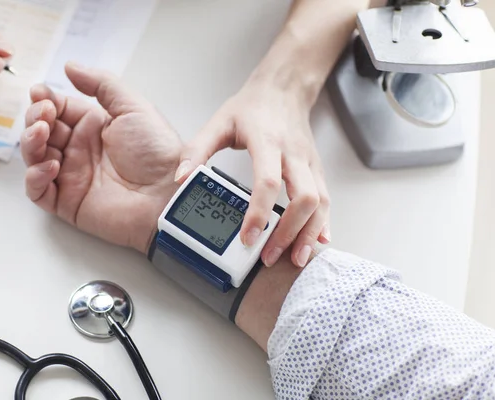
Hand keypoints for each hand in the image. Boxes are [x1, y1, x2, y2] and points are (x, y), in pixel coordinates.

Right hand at [21, 62, 181, 253]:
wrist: (168, 195)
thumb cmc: (157, 152)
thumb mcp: (133, 107)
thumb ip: (101, 84)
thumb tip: (69, 66)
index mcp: (94, 127)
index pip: (58, 109)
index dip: (46, 100)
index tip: (40, 93)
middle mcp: (80, 150)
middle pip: (41, 131)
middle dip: (35, 118)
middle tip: (44, 114)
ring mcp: (72, 176)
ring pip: (34, 158)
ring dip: (30, 143)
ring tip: (41, 133)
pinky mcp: (68, 203)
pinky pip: (38, 191)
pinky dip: (35, 177)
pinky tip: (50, 165)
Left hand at [174, 81, 329, 267]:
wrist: (283, 89)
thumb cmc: (251, 108)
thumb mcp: (218, 122)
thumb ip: (197, 150)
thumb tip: (182, 179)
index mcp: (267, 141)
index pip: (268, 182)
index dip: (259, 213)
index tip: (248, 237)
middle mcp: (293, 154)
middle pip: (303, 197)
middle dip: (289, 231)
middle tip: (268, 256)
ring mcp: (309, 162)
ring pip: (320, 202)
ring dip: (309, 233)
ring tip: (296, 259)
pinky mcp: (316, 169)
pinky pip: (326, 199)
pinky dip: (323, 223)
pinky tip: (317, 241)